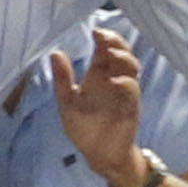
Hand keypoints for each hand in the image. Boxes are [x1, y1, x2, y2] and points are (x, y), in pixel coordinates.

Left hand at [50, 28, 147, 186]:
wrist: (98, 154)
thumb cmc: (83, 128)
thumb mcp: (67, 101)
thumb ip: (62, 78)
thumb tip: (54, 53)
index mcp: (99, 76)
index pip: (106, 50)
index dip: (104, 39)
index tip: (95, 31)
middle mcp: (114, 81)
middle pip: (123, 54)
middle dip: (117, 43)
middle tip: (105, 37)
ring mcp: (125, 93)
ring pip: (132, 68)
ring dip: (124, 58)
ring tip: (111, 54)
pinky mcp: (131, 107)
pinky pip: (132, 91)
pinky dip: (126, 84)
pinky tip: (114, 81)